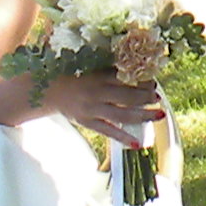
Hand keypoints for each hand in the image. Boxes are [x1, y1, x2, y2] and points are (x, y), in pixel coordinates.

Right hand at [46, 73, 165, 141]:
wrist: (46, 89)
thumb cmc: (70, 73)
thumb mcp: (88, 64)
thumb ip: (108, 66)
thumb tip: (132, 62)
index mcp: (98, 75)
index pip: (126, 78)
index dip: (143, 81)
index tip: (154, 82)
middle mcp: (97, 92)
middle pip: (129, 97)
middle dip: (147, 98)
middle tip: (158, 97)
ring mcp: (93, 109)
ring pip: (123, 115)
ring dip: (143, 116)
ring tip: (159, 115)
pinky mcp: (87, 122)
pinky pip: (108, 131)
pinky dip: (122, 138)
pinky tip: (137, 143)